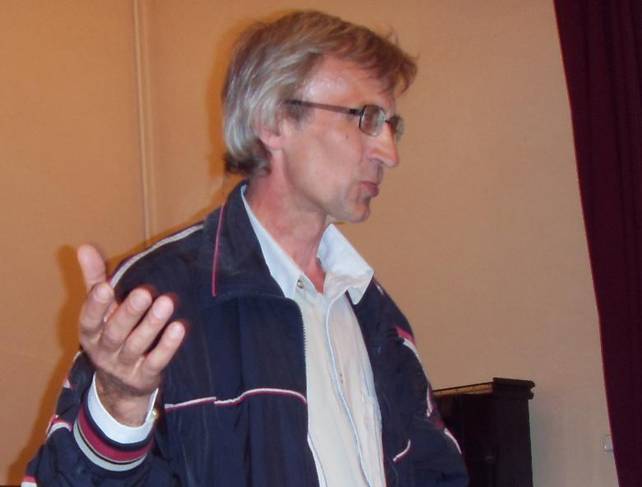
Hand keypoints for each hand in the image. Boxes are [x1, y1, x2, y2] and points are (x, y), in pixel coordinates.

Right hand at [77, 244, 184, 425]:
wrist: (119, 386)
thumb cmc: (111, 333)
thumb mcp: (100, 309)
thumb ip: (94, 278)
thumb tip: (84, 247)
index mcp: (91, 332)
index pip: (89, 319)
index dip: (95, 305)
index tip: (104, 287)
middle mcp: (105, 350)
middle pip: (115, 332)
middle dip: (129, 312)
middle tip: (144, 292)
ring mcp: (124, 365)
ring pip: (136, 345)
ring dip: (152, 324)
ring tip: (166, 303)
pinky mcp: (144, 376)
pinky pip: (156, 361)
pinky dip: (167, 347)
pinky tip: (179, 328)